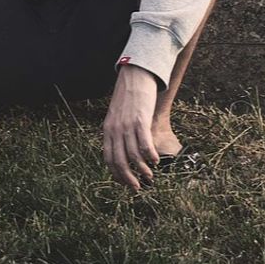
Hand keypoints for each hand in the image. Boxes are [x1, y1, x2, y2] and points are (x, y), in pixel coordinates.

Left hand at [102, 64, 158, 191]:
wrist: (135, 76)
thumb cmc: (128, 97)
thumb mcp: (117, 116)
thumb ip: (118, 132)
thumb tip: (124, 150)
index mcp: (107, 130)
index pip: (108, 158)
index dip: (116, 174)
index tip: (125, 183)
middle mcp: (115, 130)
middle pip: (119, 161)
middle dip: (128, 178)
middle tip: (137, 187)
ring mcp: (127, 126)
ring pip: (133, 155)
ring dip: (142, 169)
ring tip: (149, 176)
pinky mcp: (140, 120)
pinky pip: (144, 144)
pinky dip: (150, 155)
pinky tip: (156, 161)